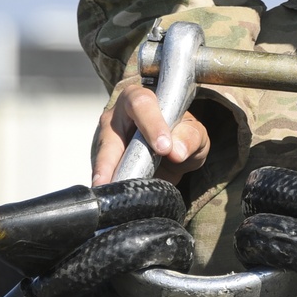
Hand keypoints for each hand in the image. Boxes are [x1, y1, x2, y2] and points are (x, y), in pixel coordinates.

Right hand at [92, 79, 210, 184]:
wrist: (174, 153)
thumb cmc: (181, 133)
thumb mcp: (194, 133)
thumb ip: (190, 137)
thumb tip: (176, 151)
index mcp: (141, 99)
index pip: (142, 105)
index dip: (152, 125)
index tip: (164, 147)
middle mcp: (118, 117)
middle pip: (111, 135)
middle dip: (109, 158)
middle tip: (110, 178)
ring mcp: (107, 140)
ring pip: (102, 158)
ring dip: (104, 176)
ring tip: (105, 191)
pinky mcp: (104, 162)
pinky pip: (104, 175)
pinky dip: (110, 186)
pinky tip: (112, 198)